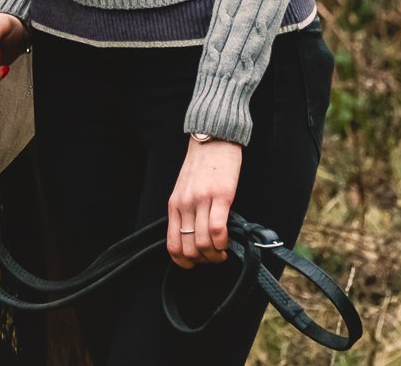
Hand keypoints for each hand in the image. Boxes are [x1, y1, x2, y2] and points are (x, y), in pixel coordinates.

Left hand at [167, 137, 241, 267]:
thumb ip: (186, 211)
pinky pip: (218, 229)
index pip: (172, 245)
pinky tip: (228, 242)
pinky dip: (223, 242)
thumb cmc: (202, 165)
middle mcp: (185, 205)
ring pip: (203, 243)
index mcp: (174, 205)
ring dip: (215, 255)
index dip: (185, 262)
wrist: (213, 138)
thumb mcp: (185, 189)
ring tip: (223, 251)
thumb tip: (196, 237)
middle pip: (189, 249)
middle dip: (203, 261)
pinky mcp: (220, 196)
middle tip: (214, 257)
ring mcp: (201, 201)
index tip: (198, 262)